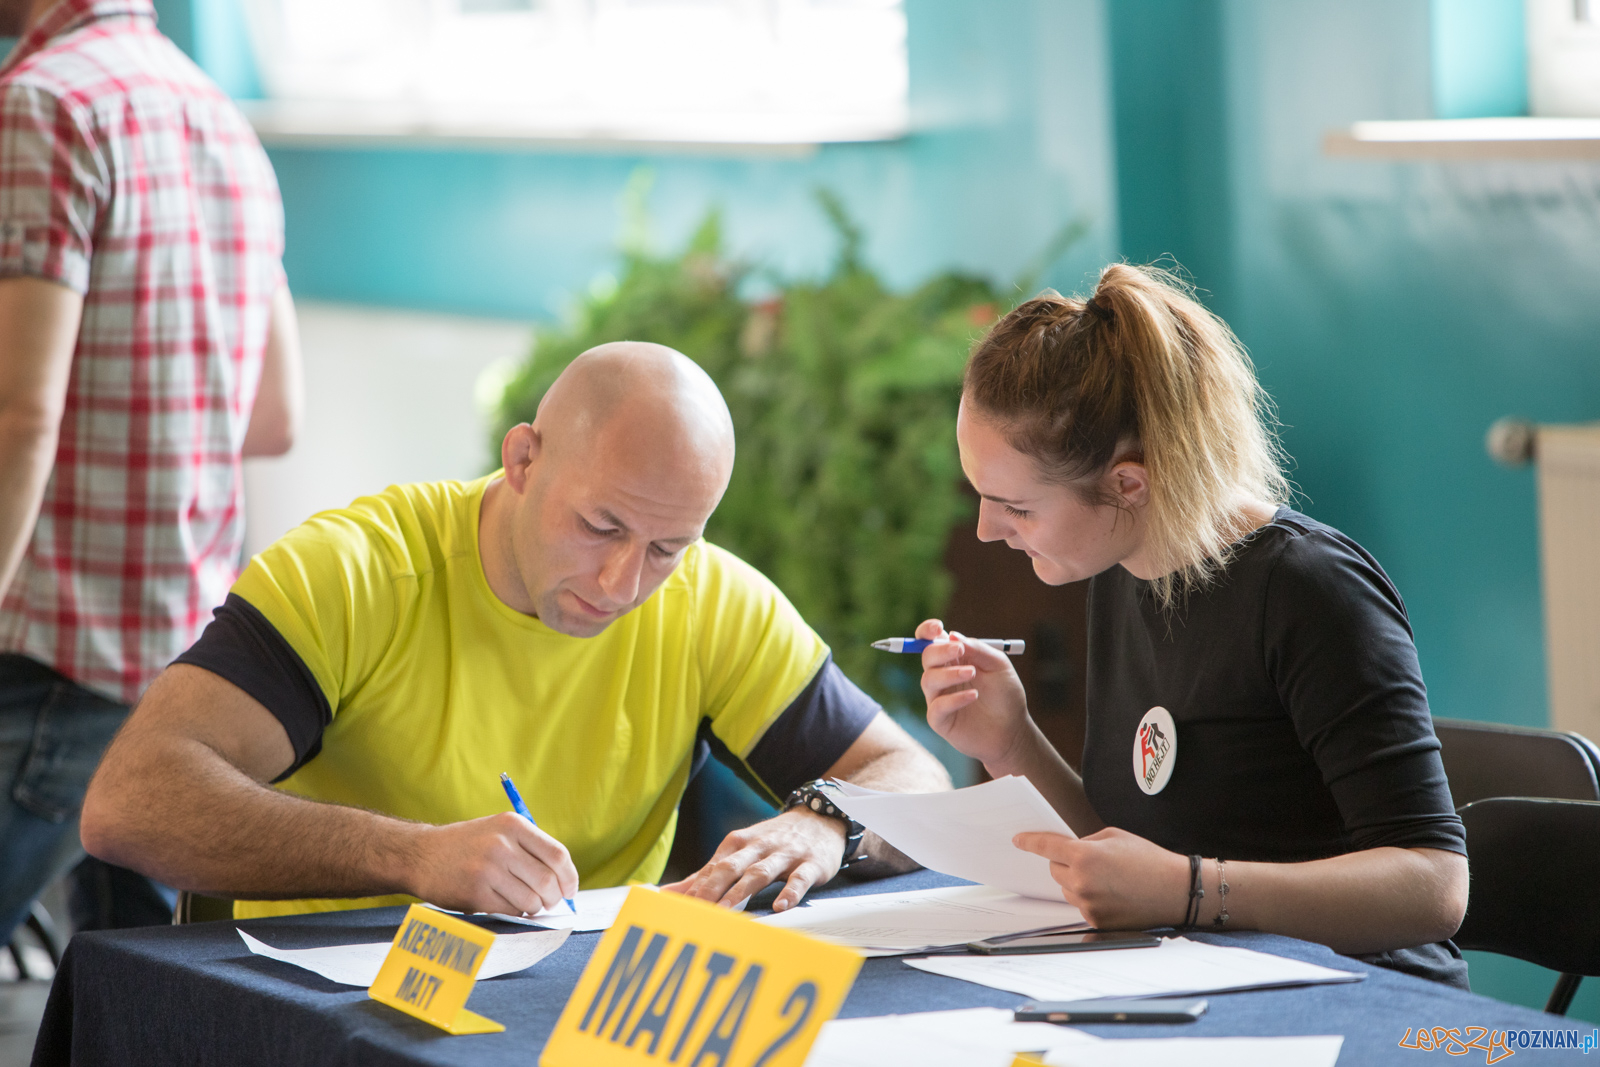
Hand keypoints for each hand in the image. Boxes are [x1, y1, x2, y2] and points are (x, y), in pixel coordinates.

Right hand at [404, 812, 579, 915]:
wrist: (421, 854)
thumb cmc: (468, 846)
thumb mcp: (499, 831)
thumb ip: (530, 850)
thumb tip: (565, 882)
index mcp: (513, 825)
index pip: (558, 855)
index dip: (569, 877)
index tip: (570, 890)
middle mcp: (502, 844)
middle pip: (548, 881)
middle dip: (553, 898)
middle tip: (547, 902)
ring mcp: (488, 869)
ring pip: (531, 900)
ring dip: (533, 907)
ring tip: (523, 902)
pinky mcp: (476, 892)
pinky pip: (510, 910)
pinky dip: (514, 912)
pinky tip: (504, 903)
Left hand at [661, 808, 844, 911]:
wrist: (820, 817)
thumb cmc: (775, 840)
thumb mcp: (741, 850)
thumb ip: (709, 873)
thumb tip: (670, 891)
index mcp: (739, 843)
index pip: (713, 867)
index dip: (696, 888)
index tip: (680, 907)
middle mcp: (759, 846)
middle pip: (731, 867)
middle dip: (712, 888)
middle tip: (697, 910)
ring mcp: (785, 854)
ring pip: (760, 872)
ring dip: (742, 891)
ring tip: (727, 910)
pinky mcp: (810, 863)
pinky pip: (799, 878)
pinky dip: (790, 892)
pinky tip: (780, 906)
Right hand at [916, 619, 1032, 771]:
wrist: (1013, 731)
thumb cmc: (1005, 696)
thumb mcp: (999, 666)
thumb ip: (978, 649)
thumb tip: (952, 635)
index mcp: (954, 659)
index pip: (931, 640)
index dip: (927, 631)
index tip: (937, 627)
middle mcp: (943, 676)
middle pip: (926, 656)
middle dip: (940, 650)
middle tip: (959, 650)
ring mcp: (939, 698)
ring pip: (928, 680)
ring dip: (949, 673)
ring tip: (972, 673)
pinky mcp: (940, 720)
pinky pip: (937, 707)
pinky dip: (953, 699)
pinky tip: (973, 696)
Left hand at [1012, 827, 1189, 929]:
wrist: (1176, 890)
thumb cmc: (1149, 860)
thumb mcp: (1114, 837)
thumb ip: (1085, 842)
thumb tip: (1067, 849)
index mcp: (1085, 857)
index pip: (1046, 847)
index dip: (1030, 842)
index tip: (1018, 840)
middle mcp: (1082, 883)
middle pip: (1054, 870)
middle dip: (1066, 863)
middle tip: (1091, 861)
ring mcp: (1088, 905)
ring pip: (1066, 889)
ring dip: (1077, 882)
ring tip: (1108, 879)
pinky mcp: (1096, 922)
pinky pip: (1080, 905)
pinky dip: (1090, 898)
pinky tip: (1113, 894)